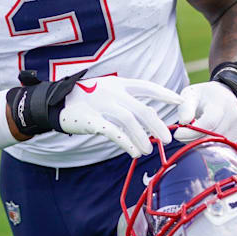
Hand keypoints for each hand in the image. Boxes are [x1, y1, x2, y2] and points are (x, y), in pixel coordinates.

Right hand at [58, 76, 182, 157]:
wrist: (56, 101)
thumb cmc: (86, 98)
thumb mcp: (108, 91)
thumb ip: (127, 100)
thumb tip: (150, 118)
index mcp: (119, 84)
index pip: (147, 87)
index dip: (164, 94)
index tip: (180, 102)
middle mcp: (112, 92)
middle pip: (141, 109)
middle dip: (157, 125)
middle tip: (168, 139)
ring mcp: (101, 104)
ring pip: (129, 121)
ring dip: (142, 137)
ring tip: (149, 150)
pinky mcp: (90, 119)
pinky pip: (112, 132)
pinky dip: (125, 142)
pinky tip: (134, 152)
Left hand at [174, 82, 236, 142]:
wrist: (223, 96)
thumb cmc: (204, 96)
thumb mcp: (191, 95)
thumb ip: (186, 107)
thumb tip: (184, 122)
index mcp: (221, 103)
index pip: (209, 122)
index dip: (192, 132)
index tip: (177, 134)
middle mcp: (234, 116)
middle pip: (212, 136)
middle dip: (193, 139)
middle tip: (182, 134)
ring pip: (216, 146)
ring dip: (200, 144)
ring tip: (193, 134)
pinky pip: (222, 150)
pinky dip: (209, 147)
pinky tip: (203, 137)